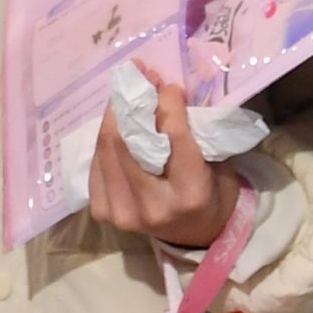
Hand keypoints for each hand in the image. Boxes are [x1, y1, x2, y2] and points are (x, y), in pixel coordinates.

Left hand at [84, 63, 241, 249]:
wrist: (194, 237)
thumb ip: (192, 132)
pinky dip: (105, 137)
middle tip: (139, 75)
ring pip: (106, 148)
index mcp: (190, 196)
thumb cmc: (212, 194)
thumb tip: (164, 89)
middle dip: (131, 102)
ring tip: (126, 90)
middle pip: (127, 142)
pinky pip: (96, 162)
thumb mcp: (216, 163)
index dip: (166, 104)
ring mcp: (122, 213)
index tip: (166, 84)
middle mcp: (152, 207)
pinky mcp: (103, 211)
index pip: (173, 138)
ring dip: (114, 114)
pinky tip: (116, 120)